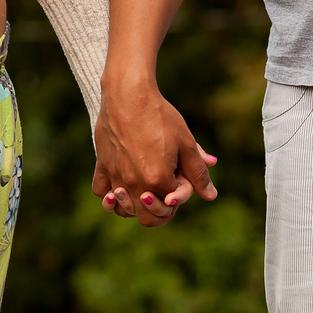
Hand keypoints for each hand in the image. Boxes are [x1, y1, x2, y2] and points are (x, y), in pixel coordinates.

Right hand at [92, 79, 216, 226]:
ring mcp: (115, 176)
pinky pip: (101, 192)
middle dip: (159, 211)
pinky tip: (120, 184)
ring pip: (122, 209)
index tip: (180, 174)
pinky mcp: (101, 166)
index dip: (181, 193)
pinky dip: (110, 194)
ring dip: (135, 206)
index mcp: (158, 180)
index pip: (172, 204)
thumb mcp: (185, 143)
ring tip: (143, 190)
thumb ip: (198, 172)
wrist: (128, 94)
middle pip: (146, 218)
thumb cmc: (160, 116)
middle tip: (164, 195)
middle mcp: (134, 183)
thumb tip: (211, 195)